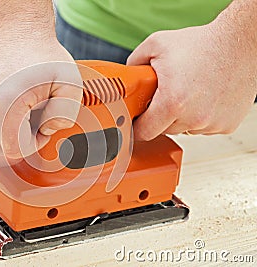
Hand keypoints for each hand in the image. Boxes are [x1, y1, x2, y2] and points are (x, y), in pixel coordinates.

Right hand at [0, 34, 81, 157]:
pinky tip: (3, 107)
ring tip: (17, 113)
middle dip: (15, 142)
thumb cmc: (43, 54)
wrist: (15, 25)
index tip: (41, 125)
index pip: (13, 150)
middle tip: (30, 120)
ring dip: (0, 135)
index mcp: (5, 104)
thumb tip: (45, 131)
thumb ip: (65, 115)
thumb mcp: (70, 82)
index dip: (32, 143)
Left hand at [127, 22, 256, 140]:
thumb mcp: (156, 45)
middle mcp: (193, 118)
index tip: (138, 120)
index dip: (138, 126)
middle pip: (164, 130)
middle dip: (160, 116)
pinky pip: (204, 127)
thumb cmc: (203, 44)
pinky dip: (201, 116)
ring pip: (185, 129)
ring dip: (182, 117)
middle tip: (167, 95)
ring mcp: (211, 124)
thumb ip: (134, 63)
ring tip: (188, 92)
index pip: (145, 132)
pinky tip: (205, 97)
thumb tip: (128, 79)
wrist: (241, 42)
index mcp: (171, 103)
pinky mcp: (226, 125)